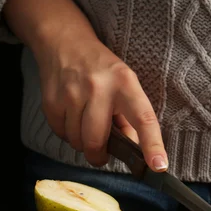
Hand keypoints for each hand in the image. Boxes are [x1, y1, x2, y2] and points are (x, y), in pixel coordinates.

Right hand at [37, 35, 167, 169]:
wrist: (66, 43)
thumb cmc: (104, 72)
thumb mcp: (127, 87)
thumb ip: (132, 120)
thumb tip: (133, 149)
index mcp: (126, 85)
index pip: (144, 119)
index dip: (152, 145)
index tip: (159, 166)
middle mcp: (99, 87)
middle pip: (96, 140)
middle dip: (98, 155)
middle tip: (101, 155)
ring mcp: (72, 92)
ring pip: (77, 140)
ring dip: (82, 143)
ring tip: (87, 125)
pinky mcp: (51, 99)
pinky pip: (60, 133)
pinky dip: (68, 134)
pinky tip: (73, 118)